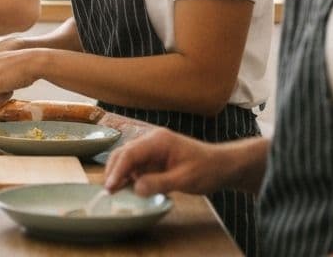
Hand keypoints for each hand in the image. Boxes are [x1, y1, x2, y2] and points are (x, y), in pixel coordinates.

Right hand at [103, 128, 230, 196]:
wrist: (223, 165)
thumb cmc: (208, 170)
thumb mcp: (185, 179)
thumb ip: (159, 183)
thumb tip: (135, 188)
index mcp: (158, 141)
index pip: (130, 153)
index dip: (117, 170)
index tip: (110, 187)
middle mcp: (151, 140)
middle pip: (124, 153)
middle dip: (114, 170)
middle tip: (109, 191)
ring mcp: (152, 147)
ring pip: (127, 158)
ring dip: (120, 173)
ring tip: (116, 191)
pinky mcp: (154, 156)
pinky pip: (136, 164)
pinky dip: (130, 175)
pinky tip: (128, 187)